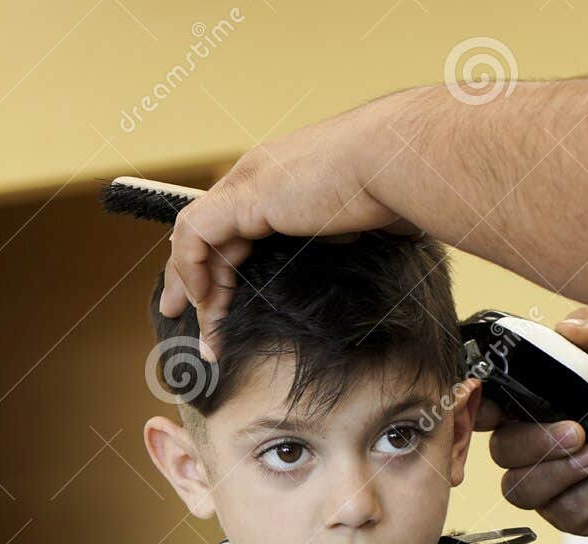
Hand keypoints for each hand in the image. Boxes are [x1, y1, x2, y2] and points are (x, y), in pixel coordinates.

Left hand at [158, 93, 424, 357]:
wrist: (395, 163)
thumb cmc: (393, 191)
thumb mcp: (357, 226)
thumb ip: (339, 242)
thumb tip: (350, 268)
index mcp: (283, 182)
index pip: (233, 227)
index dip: (219, 268)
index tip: (216, 308)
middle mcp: (260, 177)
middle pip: (208, 235)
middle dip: (196, 285)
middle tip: (199, 331)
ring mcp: (250, 182)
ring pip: (196, 237)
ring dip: (195, 290)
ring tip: (205, 336)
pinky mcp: (245, 195)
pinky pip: (196, 234)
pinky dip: (192, 269)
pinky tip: (204, 302)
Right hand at [477, 307, 587, 537]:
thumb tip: (563, 328)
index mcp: (533, 401)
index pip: (485, 408)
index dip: (479, 408)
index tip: (497, 406)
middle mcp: (532, 443)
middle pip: (500, 450)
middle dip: (534, 442)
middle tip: (577, 430)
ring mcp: (548, 482)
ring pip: (519, 487)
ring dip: (556, 470)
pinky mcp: (569, 514)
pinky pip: (558, 512)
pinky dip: (585, 494)